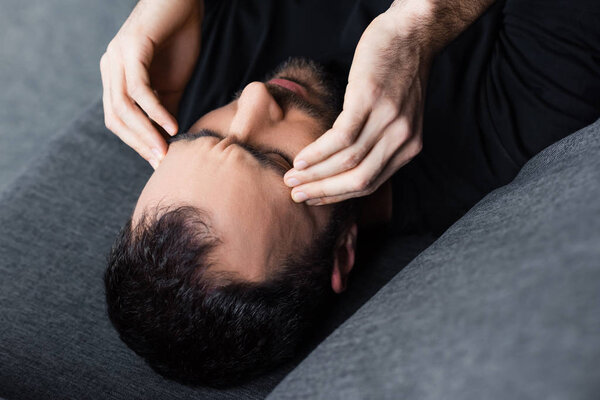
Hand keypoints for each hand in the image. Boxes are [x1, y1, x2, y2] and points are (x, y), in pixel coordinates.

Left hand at [100, 0, 202, 168]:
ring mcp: (118, 58)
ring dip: (145, 133)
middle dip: (138, 144)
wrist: (184, 4)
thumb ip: (165, 110)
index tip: (158, 162)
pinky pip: (139, 89)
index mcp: (116, 78)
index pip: (118, 121)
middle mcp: (110, 68)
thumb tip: (167, 140)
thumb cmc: (179, 41)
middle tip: (161, 161)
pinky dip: (156, 111)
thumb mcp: (173, 84)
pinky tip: (172, 126)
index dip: (137, 144)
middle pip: (115, 118)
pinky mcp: (132, 49)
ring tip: (165, 150)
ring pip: (124, 107)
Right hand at [283, 6, 432, 204]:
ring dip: (315, 174)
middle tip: (297, 195)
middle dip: (323, 192)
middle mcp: (402, 139)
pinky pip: (341, 137)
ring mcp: (387, 120)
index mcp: (408, 148)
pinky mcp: (370, 100)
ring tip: (292, 177)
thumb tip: (347, 164)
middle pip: (358, 180)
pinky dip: (319, 152)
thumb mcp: (399, 117)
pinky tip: (302, 157)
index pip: (370, 184)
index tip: (313, 197)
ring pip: (348, 162)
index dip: (337, 196)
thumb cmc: (398, 74)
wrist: (413, 34)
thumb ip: (380, 142)